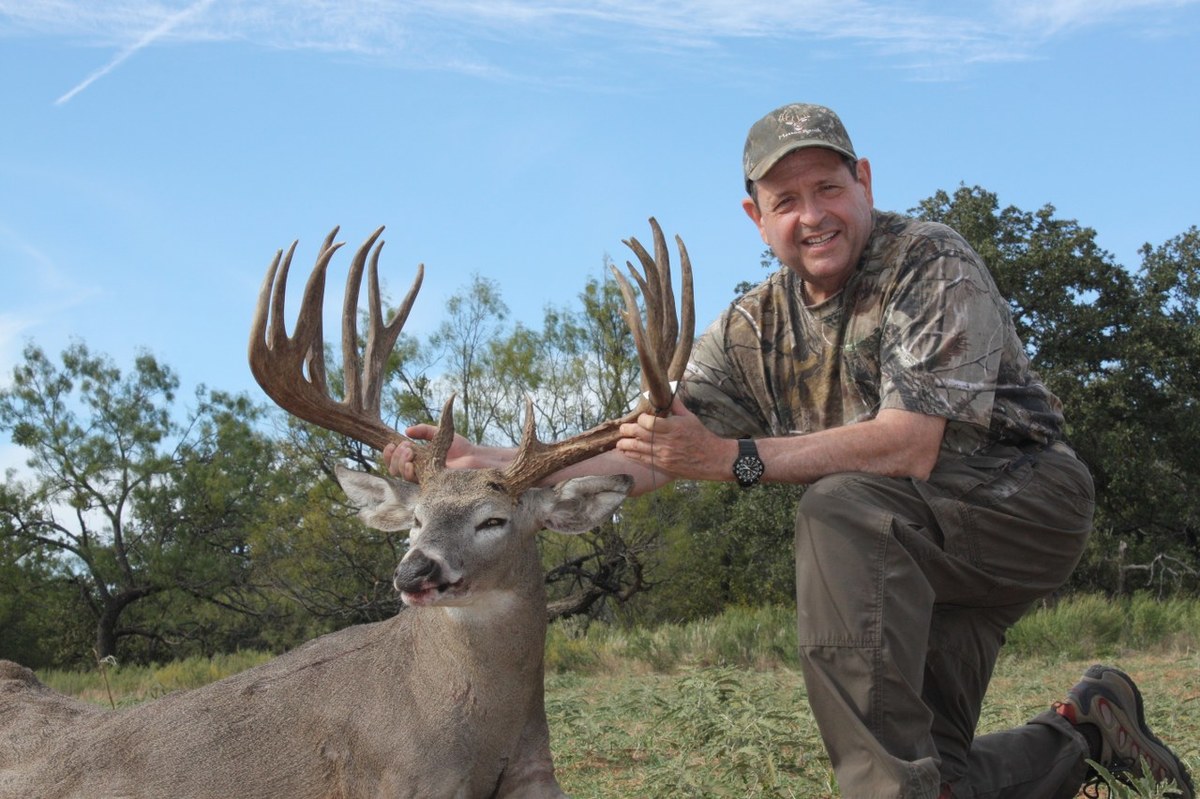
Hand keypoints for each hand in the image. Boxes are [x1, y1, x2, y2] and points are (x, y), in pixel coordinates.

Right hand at [382, 424, 476, 481]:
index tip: (391, 443)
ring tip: (410, 452)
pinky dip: (409, 473)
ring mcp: (424, 479)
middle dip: (395, 456)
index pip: (395, 460)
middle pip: (394, 469)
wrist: (475, 457)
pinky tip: (412, 465)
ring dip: (401, 463)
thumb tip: (407, 431)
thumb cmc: (460, 448)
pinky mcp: (431, 485)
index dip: (389, 454)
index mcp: (417, 460)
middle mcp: (418, 471)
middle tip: (406, 447)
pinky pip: (414, 482)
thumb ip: (424, 430)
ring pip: (402, 476)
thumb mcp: (439, 433)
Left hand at [614, 396, 733, 481]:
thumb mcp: (690, 417)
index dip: (641, 419)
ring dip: (625, 445)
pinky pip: (643, 460)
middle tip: (622, 429)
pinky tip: (626, 452)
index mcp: (673, 427)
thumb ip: (676, 405)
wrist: (712, 459)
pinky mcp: (663, 465)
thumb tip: (668, 390)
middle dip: (627, 431)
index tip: (641, 418)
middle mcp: (666, 442)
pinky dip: (633, 455)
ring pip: (638, 449)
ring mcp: (663, 455)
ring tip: (619, 442)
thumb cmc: (701, 436)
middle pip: (640, 435)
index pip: (649, 423)